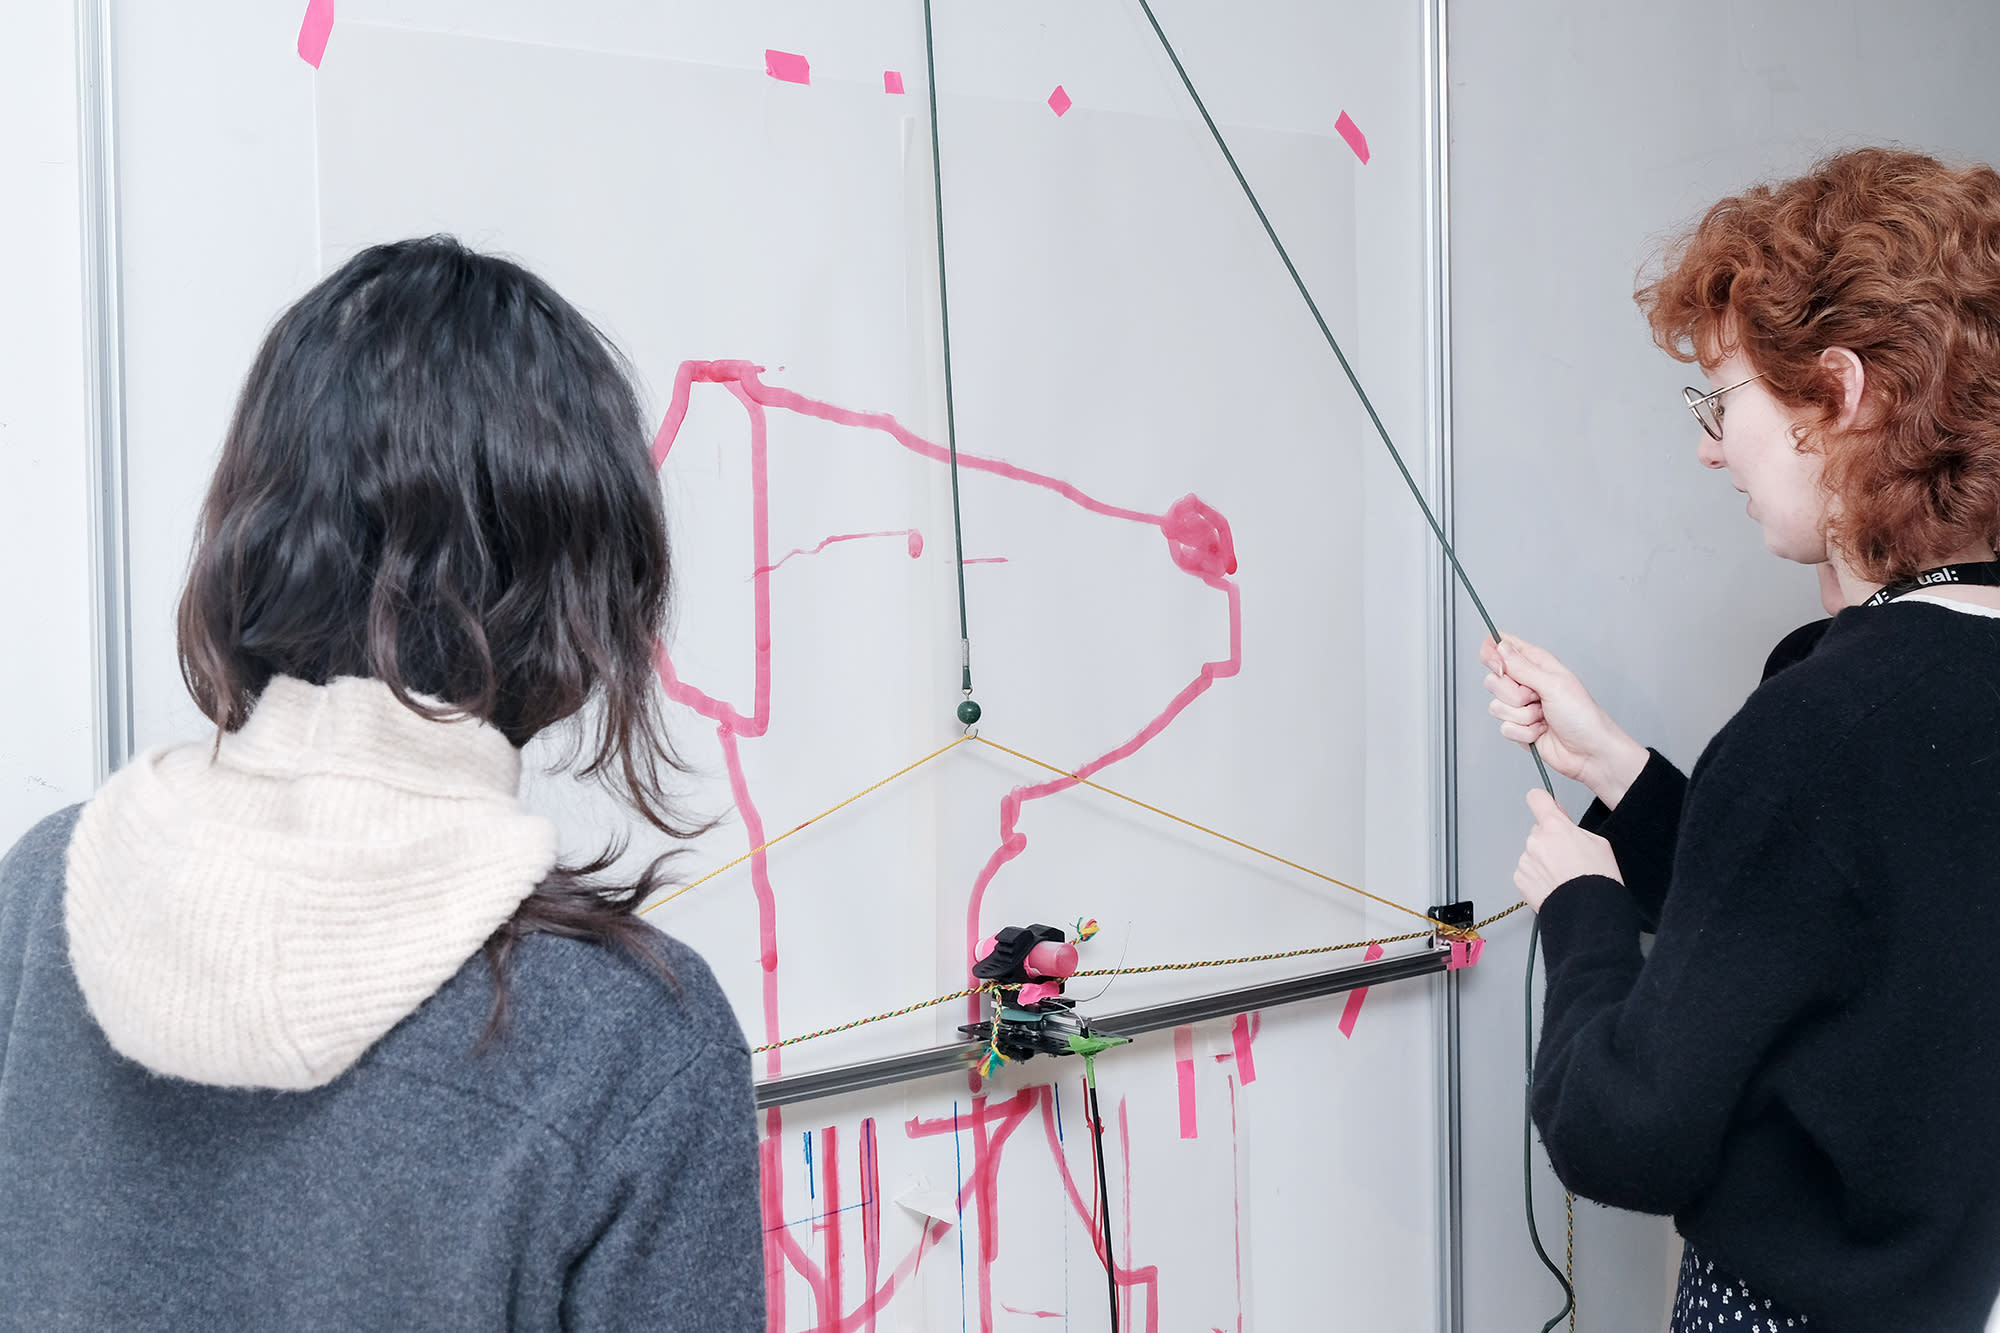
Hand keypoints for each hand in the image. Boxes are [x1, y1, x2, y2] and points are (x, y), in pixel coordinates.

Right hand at [1480, 633, 1648, 807]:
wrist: (1588, 751)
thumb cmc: (1582, 715)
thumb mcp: (1553, 684)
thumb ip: (1522, 666)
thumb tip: (1500, 646)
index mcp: (1536, 663)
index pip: (1501, 646)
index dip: (1492, 653)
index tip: (1500, 667)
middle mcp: (1526, 683)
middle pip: (1493, 680)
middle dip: (1512, 694)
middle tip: (1536, 697)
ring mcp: (1521, 706)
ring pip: (1496, 706)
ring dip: (1522, 716)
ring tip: (1543, 716)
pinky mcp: (1518, 727)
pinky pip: (1504, 728)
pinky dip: (1524, 732)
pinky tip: (1541, 730)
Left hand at [1514, 789, 1621, 910]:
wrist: (1588, 911)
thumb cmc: (1598, 879)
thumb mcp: (1598, 842)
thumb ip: (1574, 827)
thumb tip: (1562, 822)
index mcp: (1555, 826)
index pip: (1537, 799)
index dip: (1543, 802)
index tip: (1545, 805)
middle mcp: (1536, 840)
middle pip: (1539, 831)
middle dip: (1550, 840)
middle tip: (1568, 857)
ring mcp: (1526, 860)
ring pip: (1533, 853)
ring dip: (1544, 860)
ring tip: (1564, 875)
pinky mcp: (1520, 878)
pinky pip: (1527, 871)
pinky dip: (1537, 876)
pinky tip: (1554, 884)